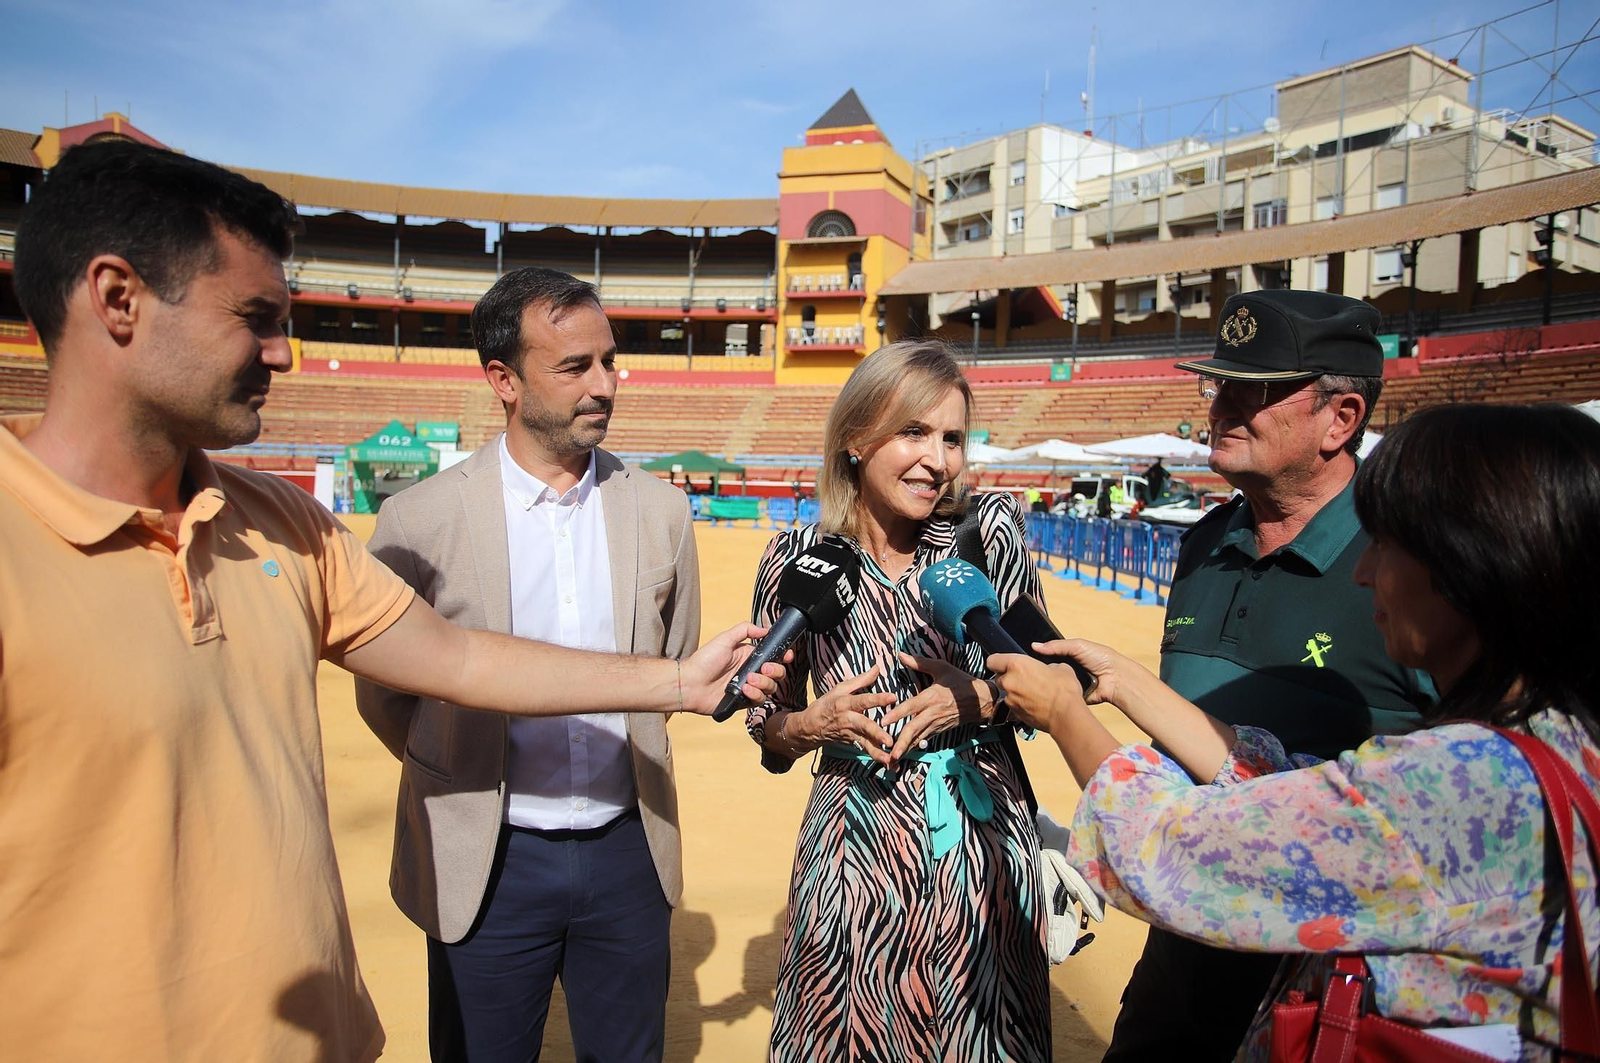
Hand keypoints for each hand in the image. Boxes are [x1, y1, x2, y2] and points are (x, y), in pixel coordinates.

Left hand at [679, 623, 787, 713]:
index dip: (783, 656)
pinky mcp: (744, 701)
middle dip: (775, 670)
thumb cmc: (704, 660)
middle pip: (776, 673)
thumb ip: (745, 630)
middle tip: (764, 668)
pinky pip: (760, 700)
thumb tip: (765, 629)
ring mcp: (749, 687)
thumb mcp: (725, 639)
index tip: (787, 655)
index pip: (773, 656)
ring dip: (764, 683)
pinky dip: (755, 694)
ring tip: (748, 680)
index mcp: (748, 656)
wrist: (690, 684)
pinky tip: (744, 689)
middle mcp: (751, 671)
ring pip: (771, 687)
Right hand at [789, 665, 896, 766]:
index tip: (893, 697)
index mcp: (844, 703)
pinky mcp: (851, 744)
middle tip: (889, 740)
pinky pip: (865, 750)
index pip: (863, 700)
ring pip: (864, 743)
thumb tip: (877, 667)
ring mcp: (849, 734)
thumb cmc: (826, 705)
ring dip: (877, 752)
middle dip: (876, 733)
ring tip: (889, 758)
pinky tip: (888, 763)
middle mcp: (847, 720)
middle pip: (863, 725)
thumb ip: (861, 680)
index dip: (877, 699)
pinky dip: (876, 757)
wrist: (808, 728)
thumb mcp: (839, 689)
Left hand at [880, 651, 994, 764]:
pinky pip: (923, 740)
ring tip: (892, 761)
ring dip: (905, 750)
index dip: (897, 714)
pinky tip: (902, 756)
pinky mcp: (938, 731)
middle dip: (901, 743)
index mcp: (931, 697)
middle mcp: (932, 714)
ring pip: (918, 739)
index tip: (883, 721)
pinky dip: (912, 748)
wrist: (982, 701)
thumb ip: (920, 663)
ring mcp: (936, 724)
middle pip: (913, 729)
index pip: (911, 707)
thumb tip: (901, 655)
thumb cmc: (960, 682)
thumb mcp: (942, 668)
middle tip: (890, 754)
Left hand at [985, 653, 1084, 733]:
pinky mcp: (1015, 714)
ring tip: (1033, 694)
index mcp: (1017, 665)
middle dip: (1009, 678)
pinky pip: (1014, 706)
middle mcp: (1009, 682)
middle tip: (1025, 679)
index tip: (1005, 664)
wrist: (1066, 715)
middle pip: (999, 678)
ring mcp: (1010, 700)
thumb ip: (1046, 666)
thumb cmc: (1064, 691)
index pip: (992, 660)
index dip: (998, 661)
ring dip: (1016, 693)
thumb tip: (1047, 669)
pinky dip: (1021, 705)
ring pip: (1007, 693)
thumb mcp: (1060, 667)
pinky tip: (1035, 705)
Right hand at [1028, 639, 1127, 707]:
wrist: (1116, 678)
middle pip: (1048, 670)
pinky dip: (1056, 693)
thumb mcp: (1078, 646)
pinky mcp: (1072, 695)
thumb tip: (1035, 645)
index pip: (1048, 656)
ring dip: (1048, 682)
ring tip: (1035, 681)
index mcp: (1068, 657)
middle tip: (1028, 669)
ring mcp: (1069, 683)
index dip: (1038, 657)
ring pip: (1052, 683)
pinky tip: (1047, 691)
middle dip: (1041, 670)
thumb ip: (1056, 645)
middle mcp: (1067, 670)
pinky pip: (1060, 695)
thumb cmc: (1102, 658)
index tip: (1025, 657)